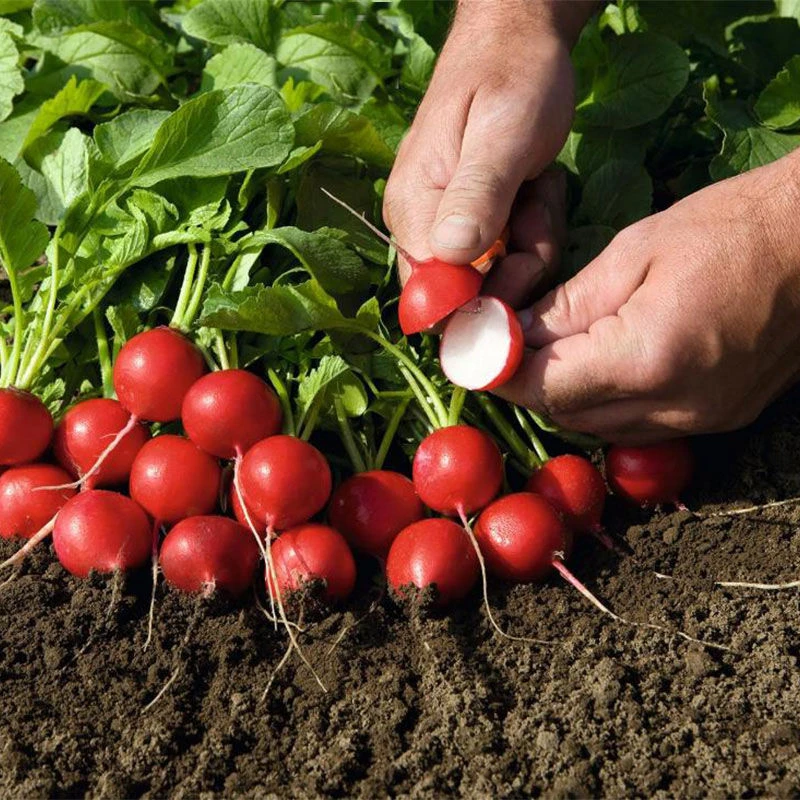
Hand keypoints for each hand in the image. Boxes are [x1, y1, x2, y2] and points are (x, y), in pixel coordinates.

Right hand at [383, 0, 588, 283]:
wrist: (519, 40)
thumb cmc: (511, 76)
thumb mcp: (503, 133)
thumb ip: (478, 194)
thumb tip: (451, 255)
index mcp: (413, 211)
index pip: (434, 295)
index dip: (481, 301)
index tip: (522, 266)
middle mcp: (422, 228)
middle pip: (470, 295)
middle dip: (516, 267)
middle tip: (535, 211)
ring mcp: (448, 227)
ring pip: (497, 277)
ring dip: (531, 243)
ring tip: (536, 190)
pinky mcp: (474, 223)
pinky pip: (509, 256)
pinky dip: (532, 232)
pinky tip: (535, 191)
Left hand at [496, 150, 799, 442]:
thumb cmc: (731, 228)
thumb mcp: (635, 252)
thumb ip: (566, 306)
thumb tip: (511, 336)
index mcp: (648, 357)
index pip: (545, 387)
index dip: (499, 373)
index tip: (473, 352)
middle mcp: (675, 404)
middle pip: (567, 415)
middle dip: (527, 384)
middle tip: (506, 345)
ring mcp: (703, 418)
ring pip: (600, 427)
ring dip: (565, 396)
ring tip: (551, 349)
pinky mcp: (720, 418)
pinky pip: (639, 425)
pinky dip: (607, 403)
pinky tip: (601, 365)